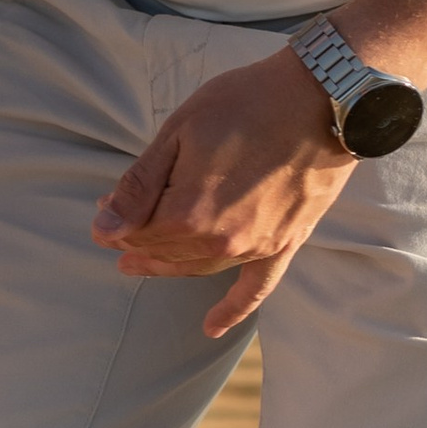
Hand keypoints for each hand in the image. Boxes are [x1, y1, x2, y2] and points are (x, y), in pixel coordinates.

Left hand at [92, 49, 355, 337]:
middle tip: (115, 231)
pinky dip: (232, 310)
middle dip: (135, 240)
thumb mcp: (179, 133)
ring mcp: (256, 247)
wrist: (323, 99)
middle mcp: (221, 242)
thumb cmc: (247, 104)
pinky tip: (212, 328)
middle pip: (164, 252)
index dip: (114, 219)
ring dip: (166, 266)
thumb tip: (103, 229)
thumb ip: (139, 187)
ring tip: (141, 264)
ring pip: (198, 267)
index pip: (136, 232)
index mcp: (188, 214)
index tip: (103, 206)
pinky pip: (256, 288)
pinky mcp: (286, 244)